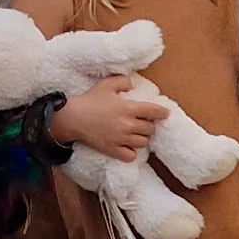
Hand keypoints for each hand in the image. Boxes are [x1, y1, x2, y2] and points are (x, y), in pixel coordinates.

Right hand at [51, 76, 169, 162]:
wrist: (72, 118)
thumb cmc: (89, 100)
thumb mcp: (106, 84)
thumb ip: (122, 81)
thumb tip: (132, 84)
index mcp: (128, 108)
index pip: (153, 111)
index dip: (162, 112)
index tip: (165, 113)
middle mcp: (128, 125)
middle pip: (150, 129)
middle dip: (150, 125)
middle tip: (144, 122)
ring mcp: (121, 139)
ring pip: (143, 142)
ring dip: (142, 138)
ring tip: (136, 133)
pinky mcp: (112, 150)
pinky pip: (130, 156)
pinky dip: (132, 152)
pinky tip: (128, 147)